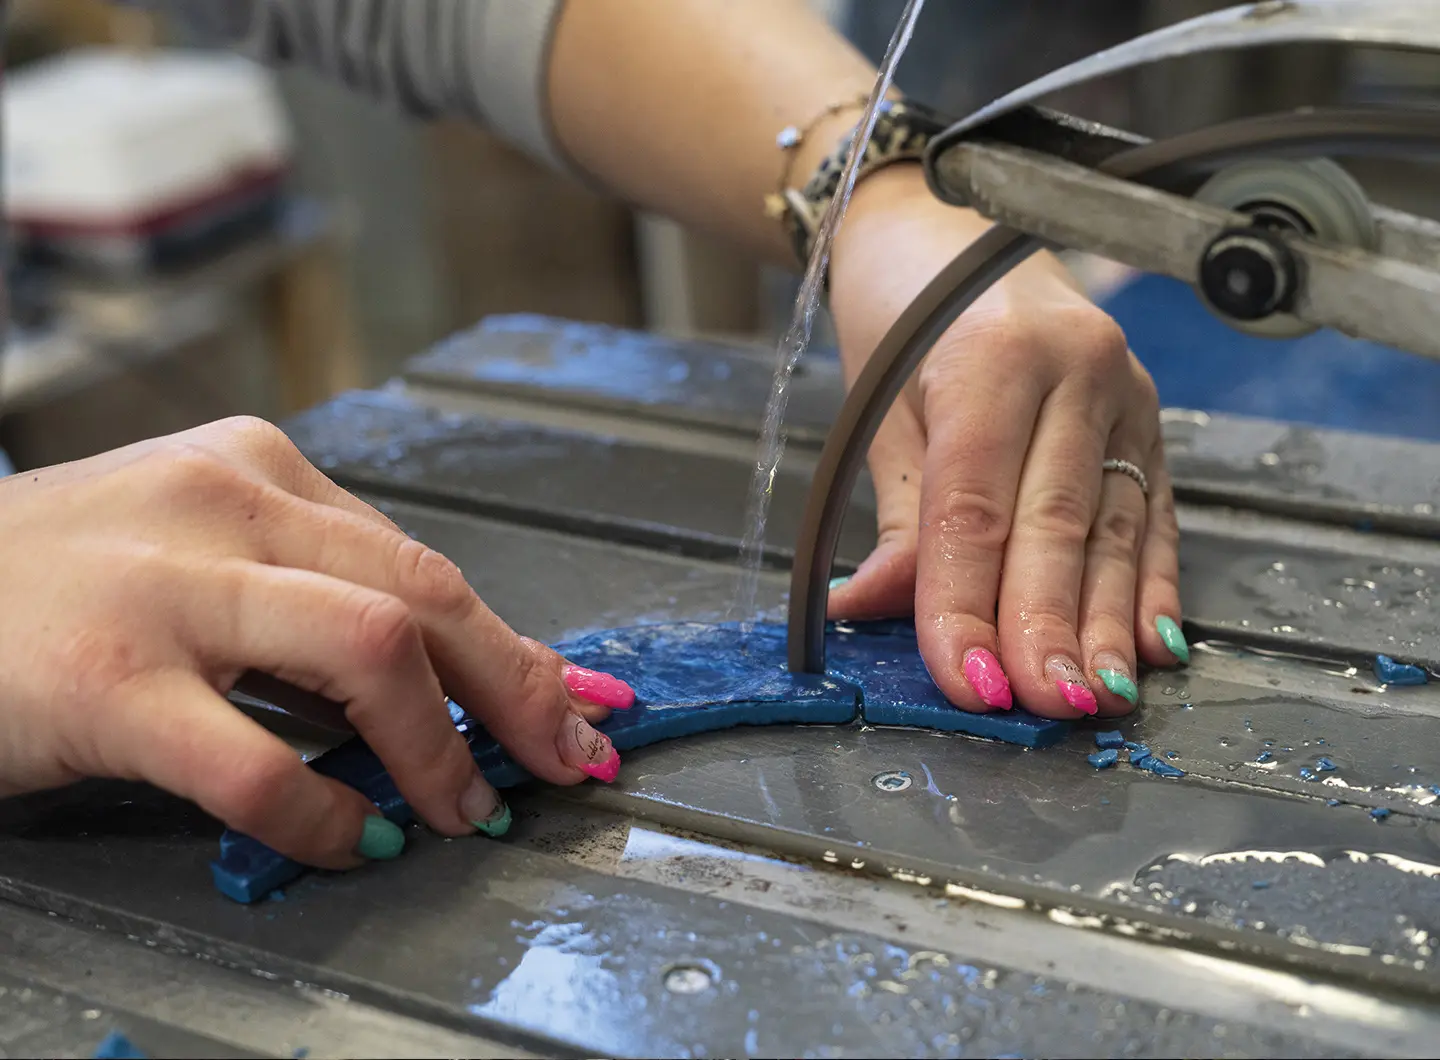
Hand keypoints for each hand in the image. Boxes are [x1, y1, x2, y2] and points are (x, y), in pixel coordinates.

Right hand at [0, 418, 631, 865]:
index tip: (575, 698)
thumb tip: (444, 678)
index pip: (421, 560)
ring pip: (371, 647)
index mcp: (258, 470)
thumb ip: (310, 594)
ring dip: (440, 746)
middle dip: (516, 687)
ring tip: (462, 809)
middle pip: (424, 592)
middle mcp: (225, 505)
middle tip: (562, 757)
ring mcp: (166, 585)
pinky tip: (350, 838)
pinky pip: (258, 760)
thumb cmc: (53, 583)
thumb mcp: (198, 552)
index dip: (512, 643)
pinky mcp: (106, 677)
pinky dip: (326, 812)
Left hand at [825, 165, 1184, 718]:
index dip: (969, 599)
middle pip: (1058, 521)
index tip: (965, 677)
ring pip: (1115, 526)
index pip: (978, 504)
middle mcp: (1074, 370)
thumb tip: (877, 609)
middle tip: (1043, 704)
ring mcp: (1124, 391)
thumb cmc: (898, 314)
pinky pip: (1154, 512)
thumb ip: (901, 516)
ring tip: (1098, 696)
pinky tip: (1148, 643)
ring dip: (1105, 622)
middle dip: (1047, 624)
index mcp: (991, 356)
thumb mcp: (879, 408)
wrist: (943, 227)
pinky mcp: (1148, 415)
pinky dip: (1151, 583)